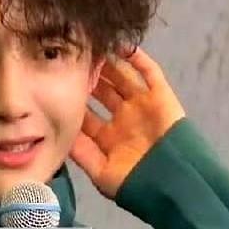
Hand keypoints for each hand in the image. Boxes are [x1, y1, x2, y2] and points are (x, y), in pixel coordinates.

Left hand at [69, 47, 186, 198]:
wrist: (173, 183)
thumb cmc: (135, 183)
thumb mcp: (100, 173)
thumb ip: (81, 152)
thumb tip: (58, 131)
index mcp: (108, 139)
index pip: (85, 114)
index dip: (72, 100)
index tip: (55, 84)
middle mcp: (123, 119)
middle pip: (102, 92)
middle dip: (88, 78)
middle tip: (72, 60)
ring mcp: (142, 106)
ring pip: (122, 78)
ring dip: (108, 64)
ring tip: (92, 48)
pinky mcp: (160, 96)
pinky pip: (149, 72)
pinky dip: (137, 58)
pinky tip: (121, 45)